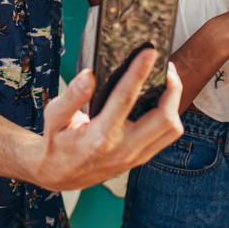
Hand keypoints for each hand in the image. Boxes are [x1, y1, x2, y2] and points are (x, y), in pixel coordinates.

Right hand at [32, 49, 183, 191]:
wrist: (59, 175)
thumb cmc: (56, 143)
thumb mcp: (54, 117)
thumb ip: (72, 96)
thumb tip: (89, 75)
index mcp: (101, 137)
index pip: (126, 99)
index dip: (139, 72)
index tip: (149, 52)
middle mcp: (124, 148)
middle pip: (165, 118)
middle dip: (172, 89)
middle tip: (168, 67)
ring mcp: (135, 156)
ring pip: (172, 129)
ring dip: (174, 103)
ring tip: (167, 82)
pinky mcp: (140, 158)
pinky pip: (166, 136)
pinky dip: (169, 115)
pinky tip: (160, 100)